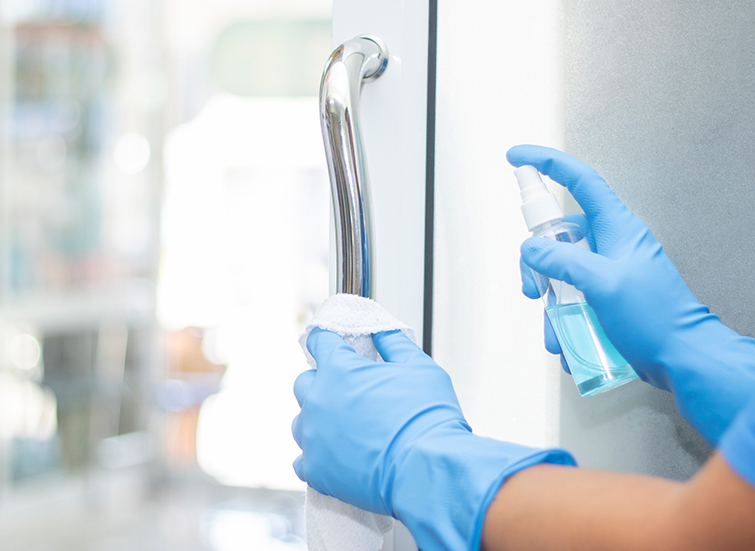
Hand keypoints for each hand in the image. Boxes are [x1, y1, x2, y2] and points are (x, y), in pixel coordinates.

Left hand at [293, 327, 572, 550]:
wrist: (428, 470)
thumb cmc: (428, 419)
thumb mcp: (418, 367)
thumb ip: (393, 343)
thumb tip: (380, 330)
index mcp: (339, 370)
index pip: (319, 341)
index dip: (327, 340)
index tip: (333, 343)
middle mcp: (318, 401)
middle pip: (304, 382)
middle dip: (323, 381)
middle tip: (349, 390)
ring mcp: (313, 438)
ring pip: (300, 422)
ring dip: (317, 420)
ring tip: (346, 428)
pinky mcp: (316, 470)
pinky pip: (302, 460)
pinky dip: (317, 456)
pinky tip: (338, 456)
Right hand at [508, 144, 754, 444]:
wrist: (682, 357)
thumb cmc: (655, 317)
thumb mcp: (603, 283)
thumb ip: (562, 262)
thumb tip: (532, 249)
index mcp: (615, 227)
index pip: (578, 180)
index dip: (547, 163)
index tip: (516, 158)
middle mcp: (608, 244)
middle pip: (556, 237)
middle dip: (537, 266)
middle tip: (534, 291)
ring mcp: (605, 271)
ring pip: (559, 274)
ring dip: (550, 304)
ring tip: (556, 333)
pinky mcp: (603, 296)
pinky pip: (571, 298)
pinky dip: (562, 319)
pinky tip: (567, 341)